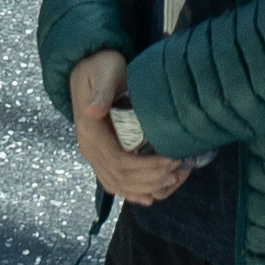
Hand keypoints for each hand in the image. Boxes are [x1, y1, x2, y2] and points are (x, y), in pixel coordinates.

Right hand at [64, 53, 185, 208]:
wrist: (86, 68)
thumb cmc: (101, 68)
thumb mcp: (104, 73)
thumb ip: (101, 92)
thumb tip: (93, 111)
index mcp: (90, 132)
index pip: (118, 161)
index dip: (146, 167)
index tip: (170, 161)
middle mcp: (88, 149)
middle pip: (121, 178)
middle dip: (152, 179)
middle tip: (178, 170)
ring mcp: (93, 155)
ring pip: (118, 184)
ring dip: (146, 188)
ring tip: (172, 181)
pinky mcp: (100, 156)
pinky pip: (114, 182)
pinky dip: (132, 192)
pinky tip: (150, 196)